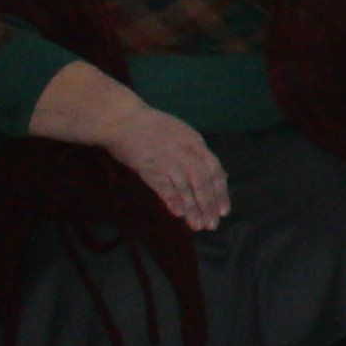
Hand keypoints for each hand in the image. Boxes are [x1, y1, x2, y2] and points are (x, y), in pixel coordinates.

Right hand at [107, 109, 229, 231]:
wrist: (122, 119)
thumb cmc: (154, 127)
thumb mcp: (184, 135)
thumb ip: (200, 155)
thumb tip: (221, 175)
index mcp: (195, 143)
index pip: (214, 171)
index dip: (220, 193)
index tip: (223, 211)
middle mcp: (185, 151)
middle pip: (202, 182)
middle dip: (208, 205)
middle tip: (212, 225)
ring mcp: (166, 159)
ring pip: (185, 187)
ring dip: (192, 208)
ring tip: (197, 226)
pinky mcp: (148, 166)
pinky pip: (163, 186)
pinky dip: (171, 200)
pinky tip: (178, 214)